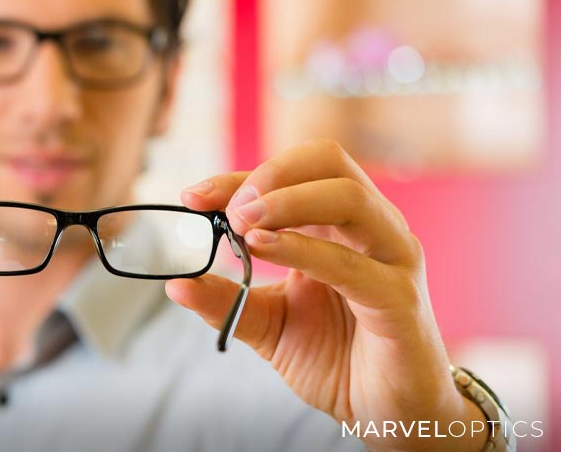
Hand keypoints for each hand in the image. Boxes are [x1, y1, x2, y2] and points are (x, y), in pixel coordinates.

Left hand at [168, 140, 484, 451]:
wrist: (386, 413)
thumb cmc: (337, 359)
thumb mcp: (267, 324)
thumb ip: (226, 301)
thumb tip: (175, 284)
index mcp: (339, 225)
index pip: (292, 173)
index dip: (239, 178)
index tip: (192, 196)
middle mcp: (371, 229)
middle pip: (328, 161)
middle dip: (269, 175)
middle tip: (227, 210)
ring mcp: (392, 259)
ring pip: (348, 198)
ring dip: (286, 201)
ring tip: (241, 223)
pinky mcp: (400, 300)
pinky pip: (351, 265)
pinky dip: (304, 249)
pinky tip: (262, 248)